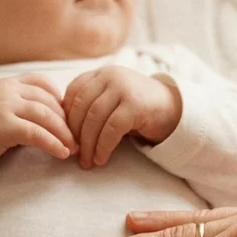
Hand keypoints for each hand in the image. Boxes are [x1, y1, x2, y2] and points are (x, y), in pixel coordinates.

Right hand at [0, 74, 77, 169]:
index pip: (42, 82)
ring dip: (64, 134)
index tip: (69, 117)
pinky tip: (62, 153)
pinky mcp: (2, 126)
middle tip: (80, 139)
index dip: (60, 99)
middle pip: (48, 101)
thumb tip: (59, 120)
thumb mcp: (3, 110)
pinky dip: (53, 143)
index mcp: (8, 83)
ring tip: (74, 148)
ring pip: (45, 115)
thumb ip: (24, 108)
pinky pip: (35, 133)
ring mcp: (3, 106)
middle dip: (67, 121)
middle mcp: (7, 90)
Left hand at [64, 66, 181, 168]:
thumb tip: (63, 131)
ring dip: (88, 145)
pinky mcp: (135, 105)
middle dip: (75, 135)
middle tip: (73, 155)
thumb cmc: (135, 109)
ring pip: (94, 119)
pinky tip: (101, 159)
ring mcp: (123, 88)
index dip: (66, 118)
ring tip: (87, 162)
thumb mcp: (110, 101)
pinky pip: (111, 129)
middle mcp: (110, 76)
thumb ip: (89, 106)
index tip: (65, 138)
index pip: (73, 93)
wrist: (172, 109)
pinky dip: (103, 147)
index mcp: (100, 74)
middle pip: (81, 108)